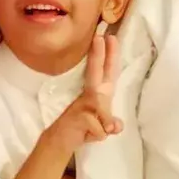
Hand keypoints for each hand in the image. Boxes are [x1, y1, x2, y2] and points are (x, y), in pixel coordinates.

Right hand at [45, 34, 122, 154]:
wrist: (61, 141)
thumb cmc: (84, 127)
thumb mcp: (102, 125)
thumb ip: (110, 122)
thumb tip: (117, 126)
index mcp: (99, 92)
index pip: (107, 71)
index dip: (110, 55)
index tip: (110, 37)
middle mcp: (91, 95)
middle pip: (96, 72)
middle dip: (100, 55)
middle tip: (101, 37)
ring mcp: (83, 105)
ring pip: (101, 107)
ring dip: (106, 121)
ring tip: (102, 125)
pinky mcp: (79, 118)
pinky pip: (100, 128)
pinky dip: (97, 135)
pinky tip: (87, 136)